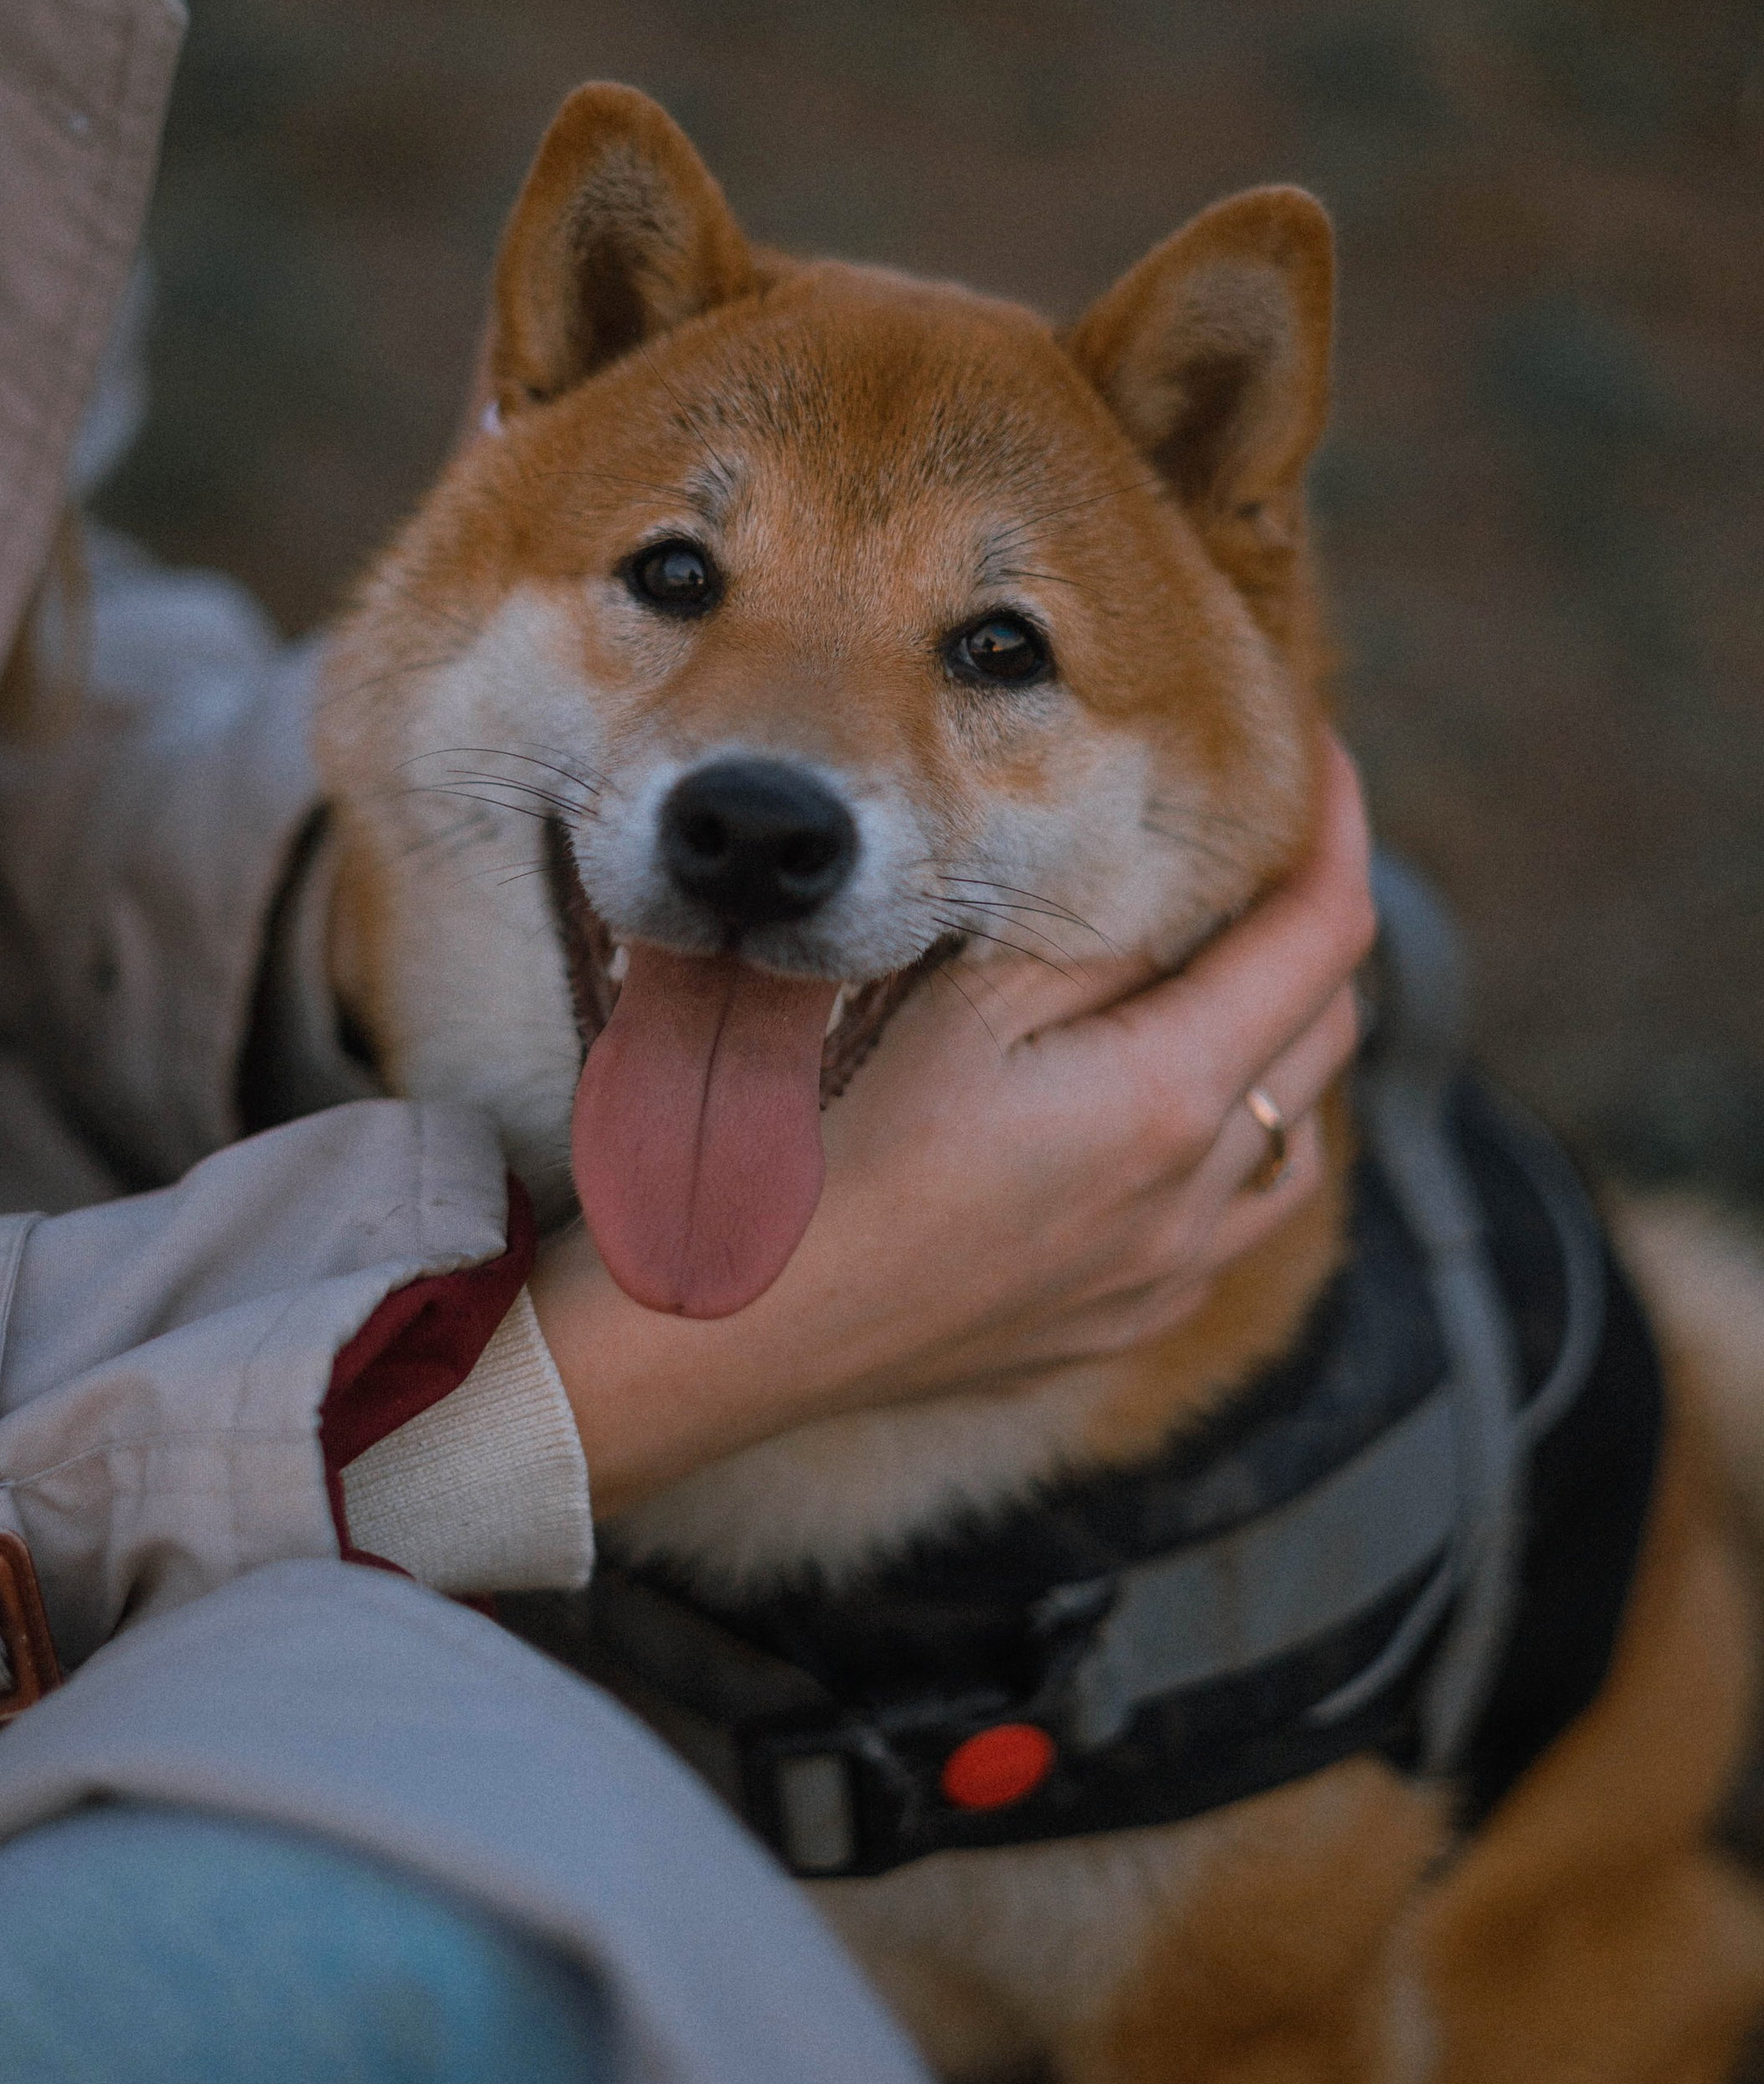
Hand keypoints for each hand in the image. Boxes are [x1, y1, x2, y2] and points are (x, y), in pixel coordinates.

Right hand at [531, 735, 1374, 1514]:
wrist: (741, 1323)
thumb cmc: (831, 1144)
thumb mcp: (958, 997)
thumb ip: (1087, 931)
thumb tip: (1176, 872)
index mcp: (1169, 1094)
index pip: (1322, 936)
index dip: (1342, 832)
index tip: (1323, 760)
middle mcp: (1197, 1196)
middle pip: (1328, 1030)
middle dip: (1313, 927)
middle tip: (1263, 851)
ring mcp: (1166, 1274)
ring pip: (1295, 1139)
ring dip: (1284, 1045)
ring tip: (1223, 977)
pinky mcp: (1120, 1321)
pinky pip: (1231, 1221)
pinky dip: (1235, 1147)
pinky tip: (1166, 1117)